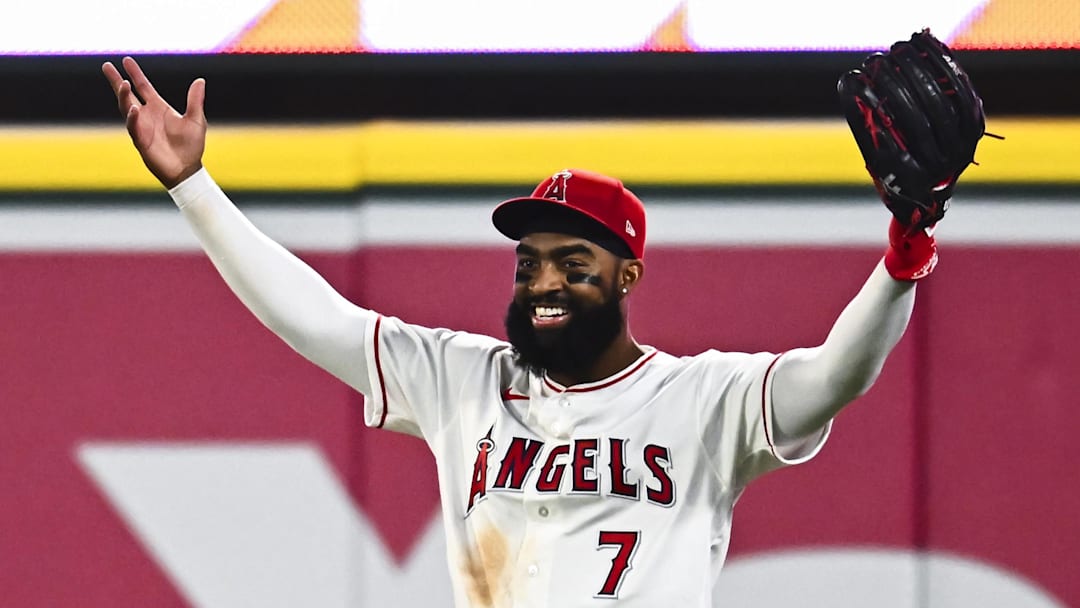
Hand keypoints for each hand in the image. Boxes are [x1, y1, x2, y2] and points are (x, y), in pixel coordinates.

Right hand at [102, 57, 206, 188]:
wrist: (187, 169)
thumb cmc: (191, 145)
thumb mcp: (196, 120)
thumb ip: (195, 100)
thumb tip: (200, 80)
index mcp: (159, 108)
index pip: (143, 87)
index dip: (135, 73)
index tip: (126, 60)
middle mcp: (147, 115)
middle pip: (127, 94)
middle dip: (117, 81)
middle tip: (106, 66)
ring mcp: (142, 128)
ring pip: (127, 108)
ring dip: (123, 96)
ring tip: (123, 83)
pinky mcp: (141, 142)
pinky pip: (134, 128)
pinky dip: (132, 118)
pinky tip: (134, 108)